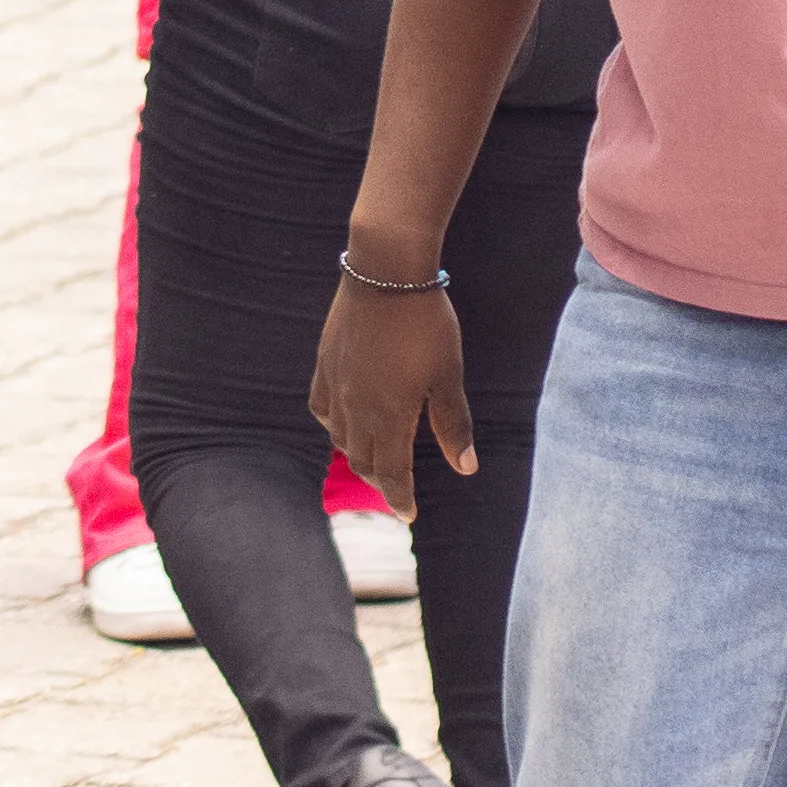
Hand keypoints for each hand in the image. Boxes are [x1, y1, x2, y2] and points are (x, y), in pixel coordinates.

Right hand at [307, 275, 475, 518]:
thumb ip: (453, 424)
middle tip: (397, 488)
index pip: (392, 472)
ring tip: (374, 457)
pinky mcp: (325, 362)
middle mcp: (356, 407)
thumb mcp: (448, 375)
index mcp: (390, 415)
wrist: (384, 271)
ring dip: (357, 454)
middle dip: (381, 480)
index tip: (409, 515)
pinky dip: (332, 424)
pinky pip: (321, 407)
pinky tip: (343, 420)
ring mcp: (336, 384)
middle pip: (362, 460)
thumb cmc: (425, 323)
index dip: (401, 498)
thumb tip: (466, 468)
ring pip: (339, 438)